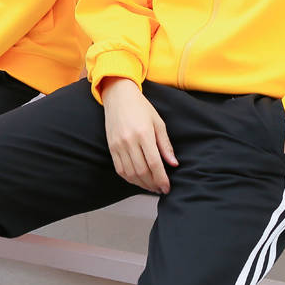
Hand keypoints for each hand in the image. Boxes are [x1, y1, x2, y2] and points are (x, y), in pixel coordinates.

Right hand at [102, 77, 177, 193]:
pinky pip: (120, 169)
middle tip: (161, 188)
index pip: (154, 163)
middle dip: (153, 184)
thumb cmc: (140, 107)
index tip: (167, 187)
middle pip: (142, 171)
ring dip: (142, 184)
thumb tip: (173, 163)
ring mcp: (118, 145)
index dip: (162, 179)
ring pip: (130, 173)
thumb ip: (165, 144)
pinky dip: (129, 178)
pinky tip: (138, 180)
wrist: (118, 96)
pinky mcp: (111, 147)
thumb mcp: (158, 122)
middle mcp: (129, 141)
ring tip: (151, 186)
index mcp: (144, 133)